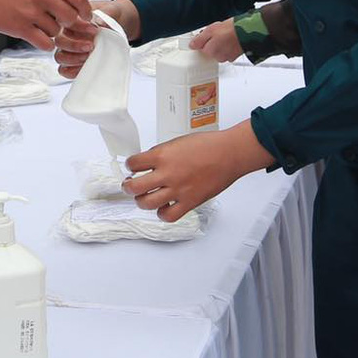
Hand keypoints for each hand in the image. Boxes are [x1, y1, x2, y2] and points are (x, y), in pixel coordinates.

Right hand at [0, 0, 88, 50]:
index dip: (85, 10)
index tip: (85, 16)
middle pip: (71, 18)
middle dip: (70, 24)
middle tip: (63, 25)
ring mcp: (30, 12)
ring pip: (57, 31)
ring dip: (53, 33)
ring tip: (42, 27)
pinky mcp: (19, 27)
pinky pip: (44, 43)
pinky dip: (45, 43)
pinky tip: (38, 37)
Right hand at [57, 0, 138, 78]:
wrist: (118, 22)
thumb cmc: (110, 15)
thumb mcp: (111, 10)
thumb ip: (105, 14)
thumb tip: (100, 22)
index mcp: (71, 19)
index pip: (65, 24)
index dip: (78, 28)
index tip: (95, 30)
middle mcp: (66, 34)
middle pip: (59, 42)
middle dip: (74, 45)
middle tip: (91, 46)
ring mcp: (68, 49)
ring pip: (60, 56)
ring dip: (73, 58)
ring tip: (88, 56)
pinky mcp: (73, 63)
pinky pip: (64, 70)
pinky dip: (72, 71)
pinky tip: (84, 66)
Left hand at [122, 122, 275, 222]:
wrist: (229, 154)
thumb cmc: (208, 145)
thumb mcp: (177, 141)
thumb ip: (162, 154)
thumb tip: (149, 164)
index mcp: (163, 155)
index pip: (133, 163)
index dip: (130, 165)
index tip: (132, 167)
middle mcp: (167, 173)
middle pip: (134, 187)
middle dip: (128, 187)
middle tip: (130, 185)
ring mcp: (177, 190)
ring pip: (147, 204)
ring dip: (142, 201)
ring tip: (145, 197)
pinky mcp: (189, 202)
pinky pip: (168, 216)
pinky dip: (162, 214)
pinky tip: (164, 207)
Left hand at [191, 19, 245, 62]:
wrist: (247, 32)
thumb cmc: (230, 30)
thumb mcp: (210, 30)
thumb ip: (199, 39)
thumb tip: (192, 45)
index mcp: (210, 51)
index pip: (201, 48)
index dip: (203, 40)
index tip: (206, 35)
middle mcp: (218, 57)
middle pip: (210, 50)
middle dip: (212, 43)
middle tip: (217, 33)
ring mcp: (227, 57)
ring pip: (219, 51)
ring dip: (220, 45)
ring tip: (225, 35)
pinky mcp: (235, 56)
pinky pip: (228, 52)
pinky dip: (228, 47)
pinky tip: (231, 39)